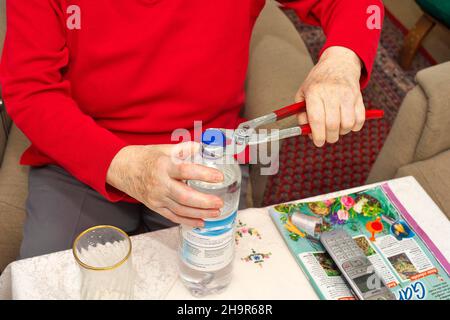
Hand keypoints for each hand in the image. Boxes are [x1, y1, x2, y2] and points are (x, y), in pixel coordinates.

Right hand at [106, 142, 223, 226]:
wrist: (121, 168)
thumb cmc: (145, 157)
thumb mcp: (164, 148)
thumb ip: (184, 149)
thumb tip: (201, 147)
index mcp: (163, 166)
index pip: (186, 170)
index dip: (204, 174)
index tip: (219, 176)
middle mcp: (160, 183)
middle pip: (184, 196)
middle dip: (204, 202)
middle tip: (219, 202)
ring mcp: (156, 197)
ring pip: (180, 209)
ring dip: (200, 213)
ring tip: (216, 212)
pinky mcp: (154, 206)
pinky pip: (172, 216)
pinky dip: (187, 221)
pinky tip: (200, 222)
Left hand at [295, 46, 365, 146]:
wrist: (339, 63)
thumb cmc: (318, 81)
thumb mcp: (303, 93)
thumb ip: (302, 113)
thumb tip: (307, 131)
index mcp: (315, 92)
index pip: (317, 119)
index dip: (317, 135)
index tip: (318, 142)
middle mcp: (332, 92)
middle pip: (333, 124)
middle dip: (329, 137)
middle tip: (327, 138)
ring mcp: (347, 94)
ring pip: (347, 124)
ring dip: (342, 132)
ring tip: (336, 128)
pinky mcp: (359, 97)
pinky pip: (359, 120)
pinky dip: (354, 127)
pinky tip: (346, 123)